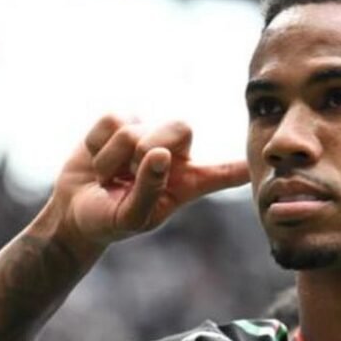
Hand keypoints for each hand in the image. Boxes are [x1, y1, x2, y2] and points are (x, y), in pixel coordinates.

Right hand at [50, 115, 248, 247]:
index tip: (265, 160)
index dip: (243, 164)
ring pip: (137, 129)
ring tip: (110, 177)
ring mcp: (148, 132)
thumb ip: (149, 190)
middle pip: (179, 127)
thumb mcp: (132, 217)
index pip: (225, 171)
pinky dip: (98, 145)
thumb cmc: (110, 220)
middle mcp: (176, 153)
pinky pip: (113, 120)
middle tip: (127, 175)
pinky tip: (99, 160)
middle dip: (147, 150)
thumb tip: (160, 153)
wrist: (75, 210)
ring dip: (113, 158)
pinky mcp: (121, 120)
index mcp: (189, 182)